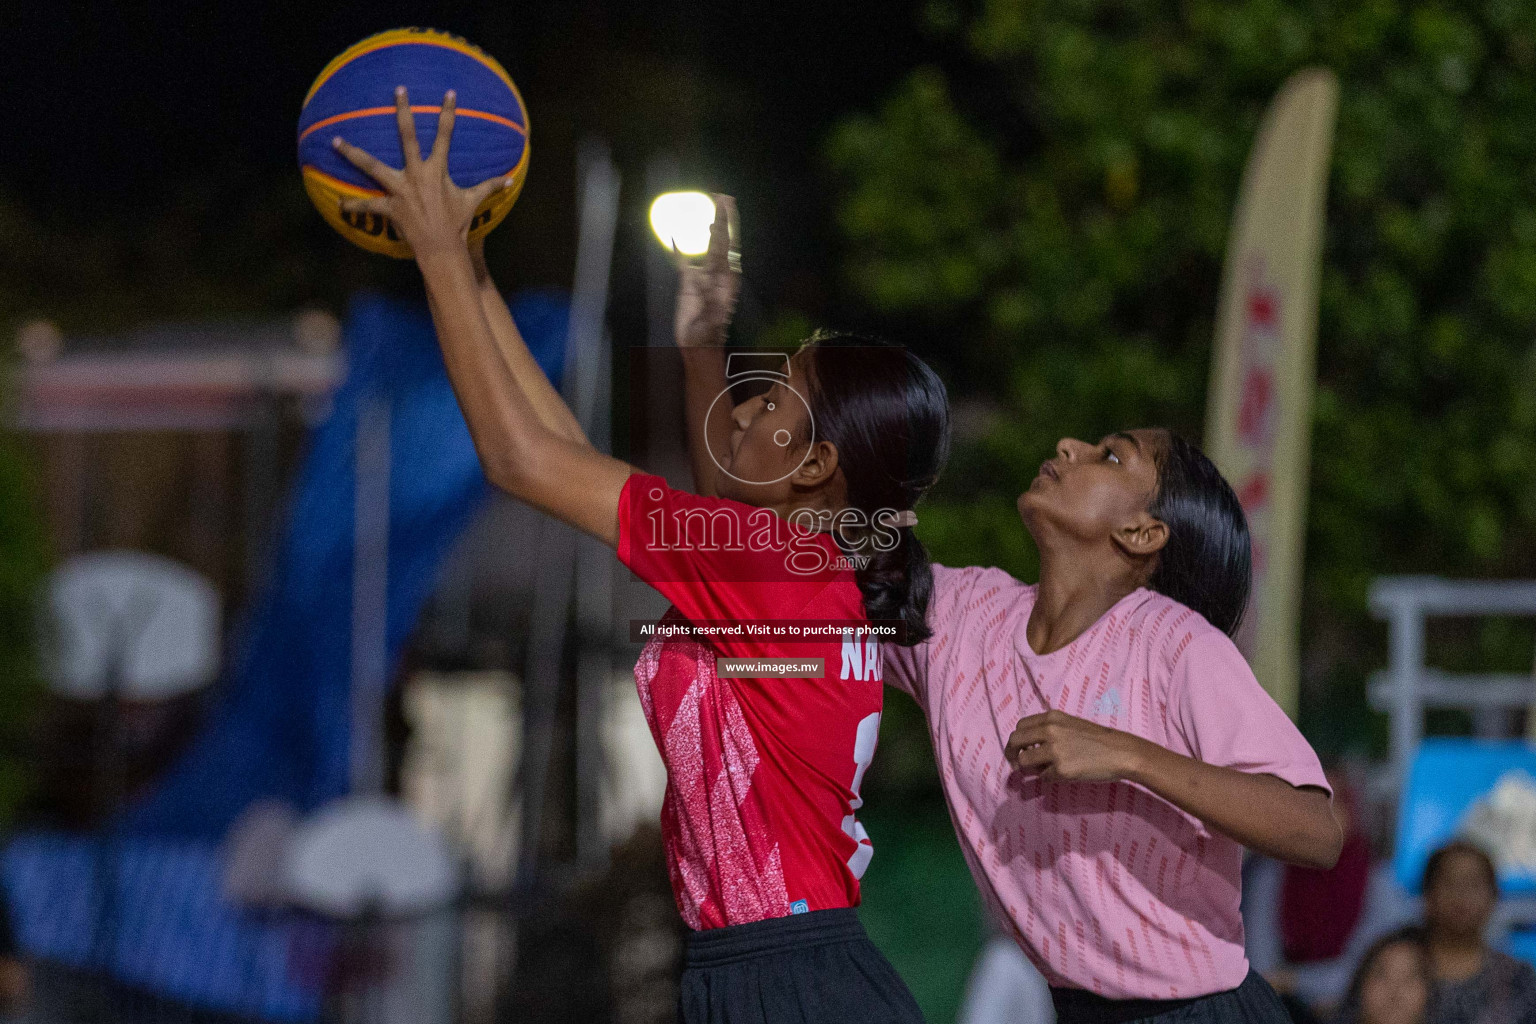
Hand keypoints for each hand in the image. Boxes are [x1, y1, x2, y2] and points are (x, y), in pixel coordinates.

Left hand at [332, 86, 514, 260]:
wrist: (443, 248)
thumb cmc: (459, 224)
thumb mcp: (473, 202)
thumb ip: (490, 187)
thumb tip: (511, 180)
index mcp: (437, 170)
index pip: (446, 135)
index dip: (448, 113)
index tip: (448, 93)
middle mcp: (417, 174)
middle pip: (407, 136)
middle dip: (402, 111)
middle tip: (398, 91)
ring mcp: (400, 189)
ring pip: (371, 165)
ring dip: (352, 153)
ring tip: (335, 141)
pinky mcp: (390, 207)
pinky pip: (367, 205)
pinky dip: (353, 206)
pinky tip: (339, 204)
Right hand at [674, 194, 740, 347]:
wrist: (697, 345)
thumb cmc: (707, 332)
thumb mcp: (710, 314)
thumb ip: (706, 294)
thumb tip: (699, 272)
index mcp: (726, 276)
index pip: (728, 242)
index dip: (727, 222)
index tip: (727, 202)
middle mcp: (717, 271)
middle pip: (720, 238)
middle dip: (722, 217)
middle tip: (721, 196)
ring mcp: (703, 274)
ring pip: (707, 245)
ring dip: (709, 226)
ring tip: (710, 207)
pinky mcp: (689, 282)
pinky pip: (684, 260)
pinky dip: (679, 248)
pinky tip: (674, 236)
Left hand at [1004, 709, 1144, 781]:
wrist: (1120, 752)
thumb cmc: (1098, 740)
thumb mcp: (1070, 725)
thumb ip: (1049, 730)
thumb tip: (1028, 747)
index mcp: (1051, 718)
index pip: (1020, 726)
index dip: (1017, 740)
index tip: (1019, 749)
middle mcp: (1049, 731)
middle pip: (1014, 742)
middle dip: (1012, 754)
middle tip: (1016, 764)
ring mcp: (1054, 750)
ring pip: (1024, 761)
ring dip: (1029, 769)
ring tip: (1042, 771)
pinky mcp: (1060, 769)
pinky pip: (1043, 777)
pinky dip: (1049, 778)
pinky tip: (1063, 775)